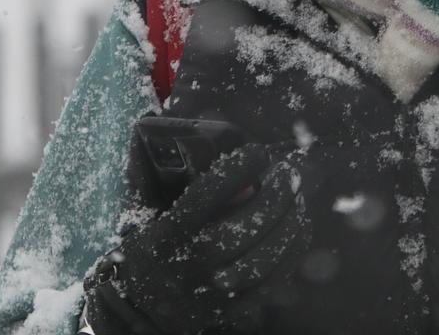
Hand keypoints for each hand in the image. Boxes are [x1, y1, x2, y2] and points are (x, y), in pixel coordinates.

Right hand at [81, 144, 310, 333]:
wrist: (141, 312)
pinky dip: (292, 252)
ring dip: (291, 222)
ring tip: (298, 199)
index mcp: (167, 233)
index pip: (208, 194)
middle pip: (246, 224)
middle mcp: (191, 263)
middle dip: (276, 194)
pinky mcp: (232, 311)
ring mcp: (213, 292)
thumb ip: (155, 177)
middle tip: (288, 174)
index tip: (257, 152)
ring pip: (266, 255)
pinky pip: (273, 281)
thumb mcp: (142, 216)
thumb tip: (163, 127)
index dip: (238, 168)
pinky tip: (298, 228)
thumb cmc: (150, 249)